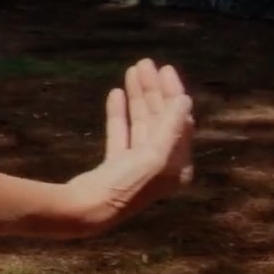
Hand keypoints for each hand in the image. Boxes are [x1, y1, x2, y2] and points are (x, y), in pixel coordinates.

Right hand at [64, 60, 195, 234]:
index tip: (164, 69)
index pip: (180, 120)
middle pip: (160, 118)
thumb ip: (171, 127)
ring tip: (131, 71)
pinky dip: (120, 112)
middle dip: (153, 90)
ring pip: (140, 122)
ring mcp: (137, 164)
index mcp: (178, 165)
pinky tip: (116, 93)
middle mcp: (162, 164)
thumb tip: (185, 100)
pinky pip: (121, 131)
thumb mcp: (154, 156)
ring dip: (137, 96)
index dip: (173, 93)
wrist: (87, 209)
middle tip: (144, 64)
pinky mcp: (115, 164)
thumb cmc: (125, 185)